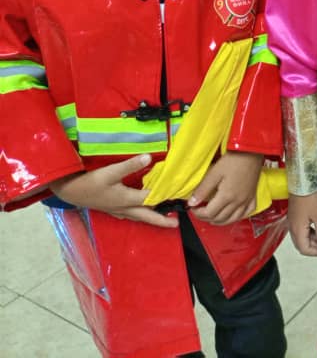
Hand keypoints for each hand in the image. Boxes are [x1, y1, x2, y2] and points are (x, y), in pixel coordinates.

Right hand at [48, 154, 176, 227]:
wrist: (69, 191)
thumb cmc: (90, 182)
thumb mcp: (110, 172)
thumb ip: (130, 165)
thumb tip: (149, 158)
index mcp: (127, 199)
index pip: (152, 200)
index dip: (166, 197)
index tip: (180, 198)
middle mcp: (124, 208)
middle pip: (147, 216)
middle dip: (162, 220)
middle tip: (176, 224)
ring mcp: (117, 210)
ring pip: (139, 216)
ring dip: (151, 218)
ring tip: (163, 219)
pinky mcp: (111, 209)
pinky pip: (130, 214)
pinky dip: (139, 214)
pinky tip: (139, 212)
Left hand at [189, 151, 262, 225]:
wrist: (251, 152)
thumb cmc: (233, 160)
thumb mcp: (214, 172)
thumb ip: (202, 189)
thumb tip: (191, 203)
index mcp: (227, 196)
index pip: (209, 213)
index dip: (198, 213)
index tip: (192, 208)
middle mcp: (238, 202)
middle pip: (220, 218)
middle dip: (206, 218)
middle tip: (199, 212)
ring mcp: (246, 200)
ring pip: (233, 219)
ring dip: (220, 221)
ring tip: (212, 218)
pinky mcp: (253, 197)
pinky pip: (247, 213)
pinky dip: (238, 217)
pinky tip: (232, 215)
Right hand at [288, 192, 316, 255]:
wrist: (303, 179)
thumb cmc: (309, 194)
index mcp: (297, 229)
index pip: (304, 249)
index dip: (316, 252)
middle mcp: (292, 226)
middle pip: (302, 244)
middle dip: (314, 246)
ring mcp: (293, 220)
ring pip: (302, 236)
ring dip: (313, 239)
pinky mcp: (295, 214)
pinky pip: (302, 228)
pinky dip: (311, 230)